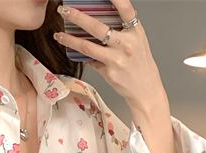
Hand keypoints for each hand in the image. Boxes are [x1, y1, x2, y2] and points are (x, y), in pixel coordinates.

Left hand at [53, 4, 182, 152]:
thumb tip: (99, 18)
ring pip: (88, 47)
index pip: (125, 9)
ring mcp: (116, 59)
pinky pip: (90, 61)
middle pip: (97, 27)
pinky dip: (81, 55)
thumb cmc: (140, 64)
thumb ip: (123, 29)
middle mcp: (126, 44)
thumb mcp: (137, 41)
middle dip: (77, 17)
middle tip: (64, 11)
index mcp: (135, 32)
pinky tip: (72, 50)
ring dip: (70, 39)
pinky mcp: (109, 73)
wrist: (146, 90)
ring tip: (59, 34)